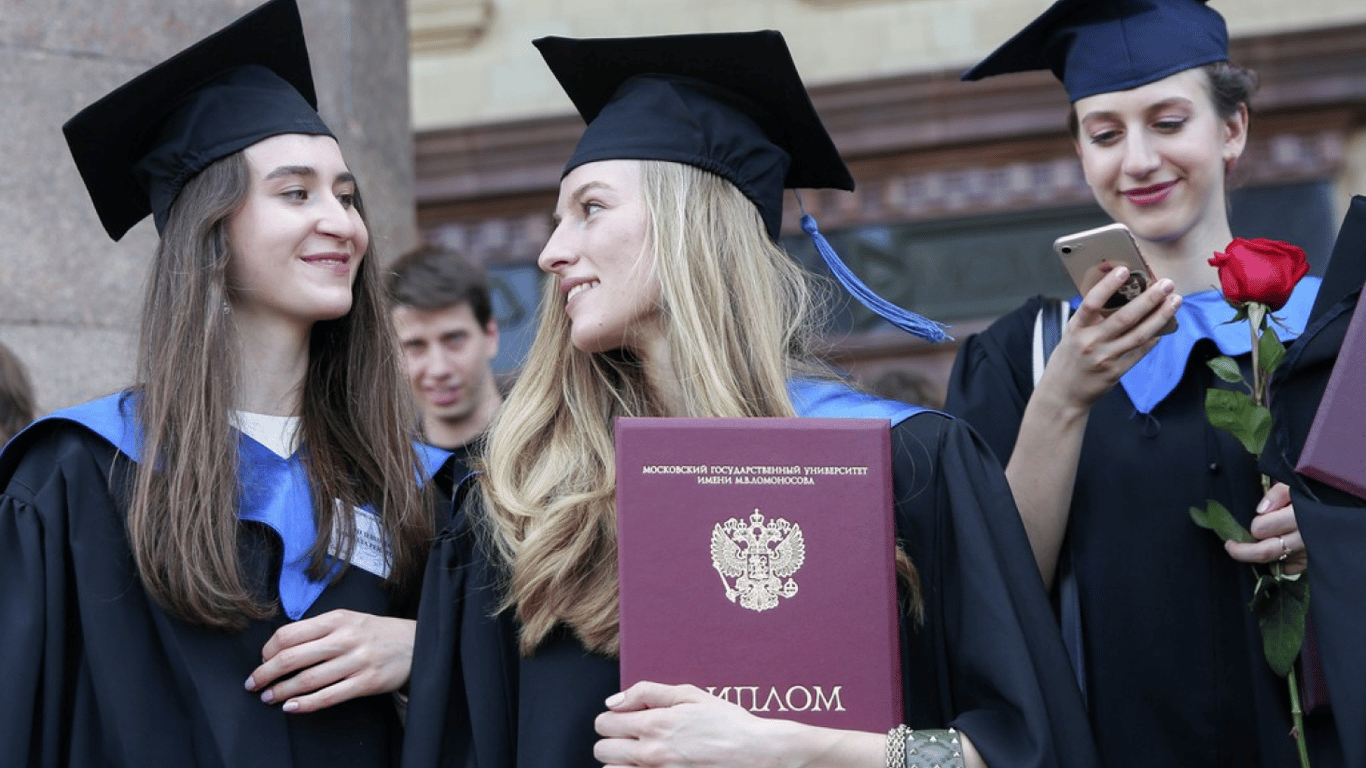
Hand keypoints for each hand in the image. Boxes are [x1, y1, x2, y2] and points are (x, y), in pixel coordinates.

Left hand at [244, 610, 414, 712]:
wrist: (417, 643)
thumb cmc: (375, 633)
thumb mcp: (349, 620)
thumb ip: (319, 630)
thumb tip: (280, 649)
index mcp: (337, 619)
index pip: (289, 634)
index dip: (268, 650)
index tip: (262, 661)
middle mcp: (345, 638)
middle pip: (292, 657)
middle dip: (266, 674)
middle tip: (253, 684)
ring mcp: (357, 661)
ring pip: (308, 679)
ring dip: (281, 692)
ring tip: (269, 698)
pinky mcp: (366, 682)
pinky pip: (329, 696)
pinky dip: (306, 704)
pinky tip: (291, 707)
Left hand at [594, 682, 804, 767]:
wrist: (757, 753)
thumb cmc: (727, 722)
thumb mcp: (688, 695)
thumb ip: (646, 692)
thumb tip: (613, 701)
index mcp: (654, 724)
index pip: (604, 723)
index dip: (613, 717)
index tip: (627, 716)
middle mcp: (650, 753)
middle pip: (602, 749)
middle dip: (613, 739)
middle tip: (634, 734)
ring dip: (620, 761)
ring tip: (641, 753)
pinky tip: (652, 764)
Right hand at [1038, 267, 1180, 410]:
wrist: (1062, 394)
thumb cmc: (1068, 359)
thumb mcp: (1072, 335)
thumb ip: (1091, 319)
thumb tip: (1122, 296)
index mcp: (1075, 329)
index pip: (1091, 303)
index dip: (1107, 286)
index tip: (1124, 270)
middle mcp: (1090, 342)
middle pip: (1124, 318)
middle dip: (1149, 299)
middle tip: (1166, 284)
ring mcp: (1105, 358)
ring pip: (1139, 335)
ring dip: (1160, 316)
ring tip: (1175, 301)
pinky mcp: (1116, 372)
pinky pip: (1140, 351)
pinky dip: (1153, 338)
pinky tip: (1164, 327)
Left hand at [1225, 483, 1306, 573]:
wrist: (1347, 507)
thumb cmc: (1315, 493)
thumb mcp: (1296, 485)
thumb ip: (1277, 494)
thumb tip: (1261, 511)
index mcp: (1299, 516)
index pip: (1262, 528)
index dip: (1255, 524)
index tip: (1253, 520)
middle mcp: (1304, 538)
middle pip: (1265, 552)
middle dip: (1242, 551)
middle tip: (1230, 545)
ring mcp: (1310, 552)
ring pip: (1276, 562)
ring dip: (1260, 554)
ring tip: (1250, 547)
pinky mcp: (1314, 562)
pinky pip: (1290, 569)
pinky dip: (1279, 563)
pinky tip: (1275, 553)